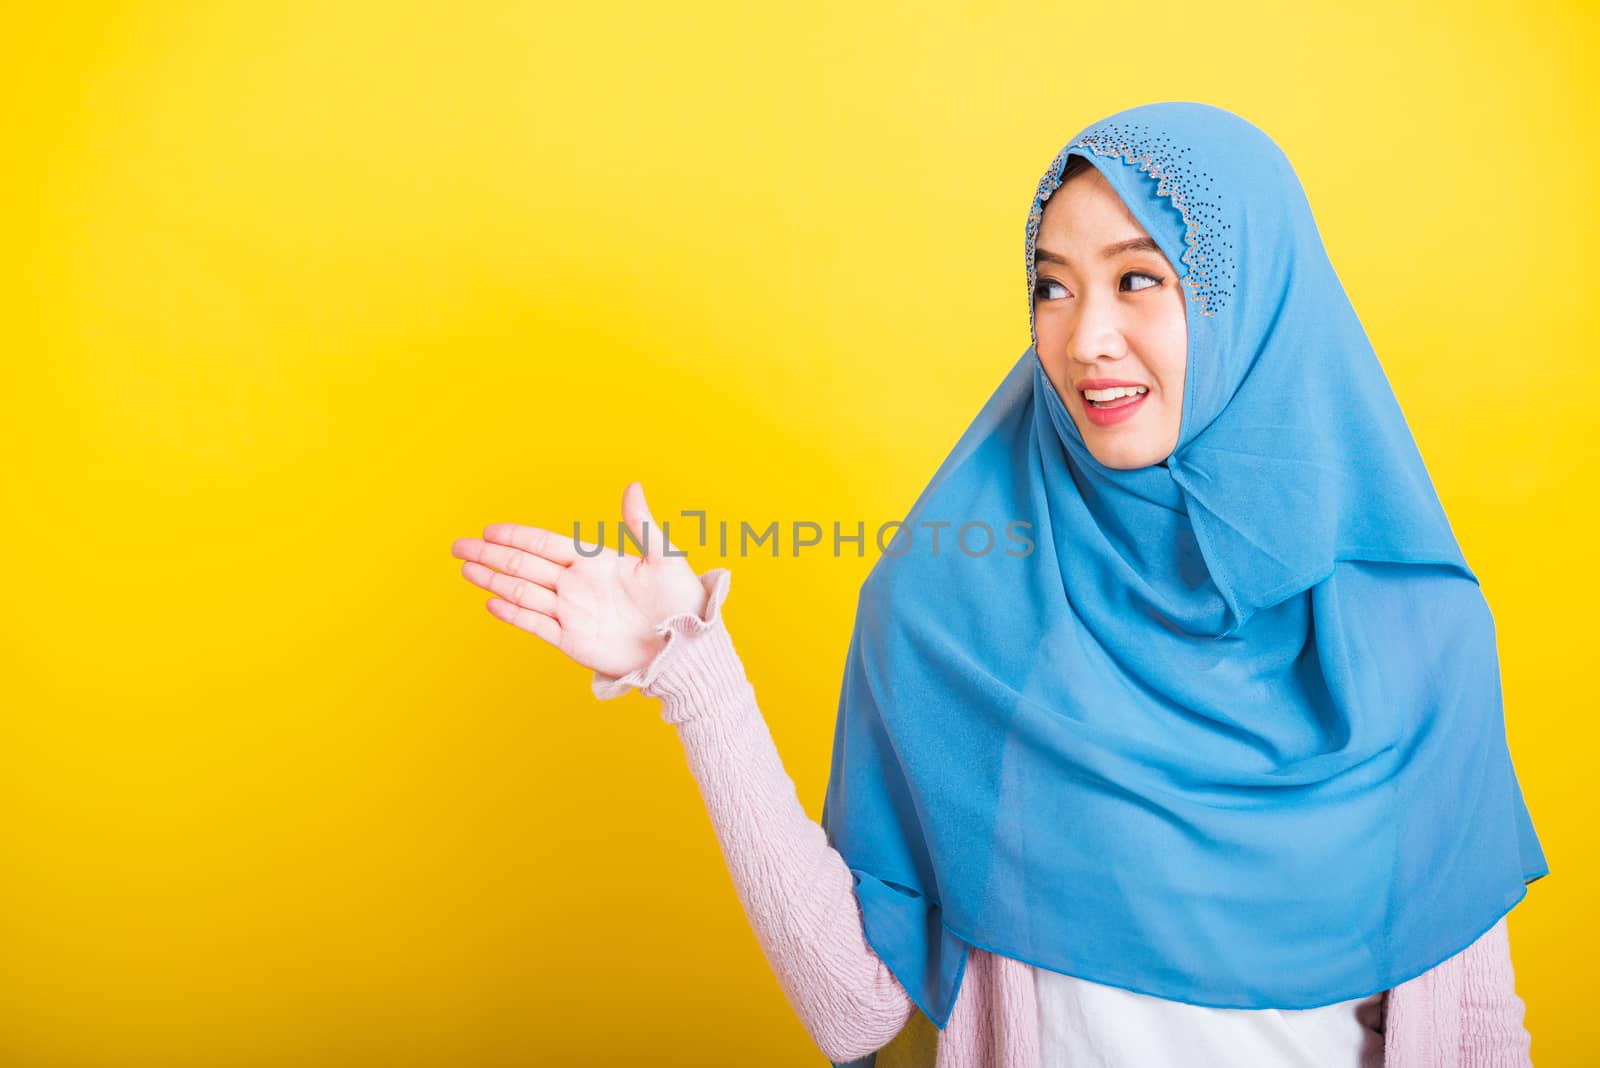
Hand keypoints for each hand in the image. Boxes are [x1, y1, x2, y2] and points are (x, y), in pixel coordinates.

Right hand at [451, 481, 708, 678]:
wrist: (686, 648)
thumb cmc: (681, 600)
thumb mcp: (665, 557)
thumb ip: (642, 525)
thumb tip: (632, 486)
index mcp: (594, 562)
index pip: (545, 544)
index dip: (516, 537)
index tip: (488, 529)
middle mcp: (577, 586)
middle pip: (525, 566)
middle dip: (490, 555)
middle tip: (458, 545)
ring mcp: (572, 614)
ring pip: (523, 593)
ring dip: (494, 580)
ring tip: (466, 569)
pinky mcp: (574, 641)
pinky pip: (537, 625)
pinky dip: (515, 614)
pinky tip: (492, 602)